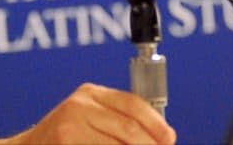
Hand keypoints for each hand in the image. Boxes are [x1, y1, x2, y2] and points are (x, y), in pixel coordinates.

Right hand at [0, 83, 176, 144]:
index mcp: (89, 93)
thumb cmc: (63, 138)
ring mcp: (70, 128)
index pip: (133, 104)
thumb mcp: (88, 117)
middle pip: (129, 129)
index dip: (156, 124)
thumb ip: (118, 119)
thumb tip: (163, 135)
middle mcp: (79, 106)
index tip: (169, 139)